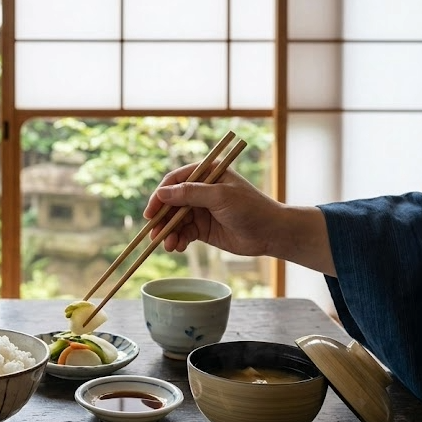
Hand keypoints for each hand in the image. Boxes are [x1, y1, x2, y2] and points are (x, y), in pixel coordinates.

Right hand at [142, 163, 335, 275]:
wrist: (271, 233)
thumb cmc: (250, 208)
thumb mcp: (219, 197)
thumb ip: (190, 193)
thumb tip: (161, 193)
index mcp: (206, 173)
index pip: (175, 181)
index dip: (160, 196)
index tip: (151, 213)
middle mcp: (201, 190)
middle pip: (171, 202)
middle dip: (162, 219)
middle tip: (155, 234)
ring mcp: (201, 210)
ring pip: (175, 220)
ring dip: (169, 233)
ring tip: (169, 246)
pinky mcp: (203, 228)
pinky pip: (183, 233)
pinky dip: (178, 240)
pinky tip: (178, 247)